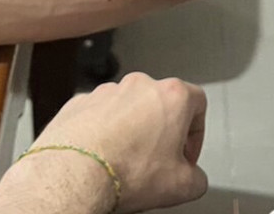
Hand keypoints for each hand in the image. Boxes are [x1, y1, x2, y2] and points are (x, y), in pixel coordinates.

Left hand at [0, 74, 208, 213]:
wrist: (75, 174)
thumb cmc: (124, 171)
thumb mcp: (182, 187)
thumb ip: (198, 177)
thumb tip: (192, 179)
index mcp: (172, 96)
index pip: (198, 104)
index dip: (196, 134)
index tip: (186, 154)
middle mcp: (140, 86)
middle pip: (160, 105)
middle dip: (161, 132)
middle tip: (157, 161)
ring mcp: (107, 92)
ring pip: (128, 109)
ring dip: (131, 131)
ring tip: (126, 161)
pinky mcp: (79, 103)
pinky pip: (98, 116)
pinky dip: (102, 132)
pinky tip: (102, 157)